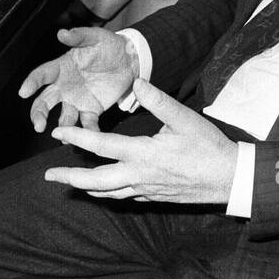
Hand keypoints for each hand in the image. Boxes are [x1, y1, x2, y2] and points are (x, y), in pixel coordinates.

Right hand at [19, 28, 139, 132]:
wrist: (129, 59)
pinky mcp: (92, 110)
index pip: (41, 75)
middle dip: (39, 113)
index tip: (24, 92)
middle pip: (45, 102)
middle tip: (38, 124)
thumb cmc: (108, 45)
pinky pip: (87, 123)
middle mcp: (65, 87)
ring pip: (63, 117)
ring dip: (62, 127)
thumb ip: (79, 36)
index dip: (31, 83)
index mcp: (61, 67)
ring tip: (63, 135)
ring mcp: (77, 100)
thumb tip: (62, 33)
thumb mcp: (95, 37)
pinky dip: (88, 130)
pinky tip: (90, 134)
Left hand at [45, 78, 237, 204]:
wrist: (229, 179)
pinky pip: (124, 198)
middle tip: (49, 176)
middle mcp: (139, 176)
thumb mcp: (184, 119)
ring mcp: (146, 190)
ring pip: (108, 193)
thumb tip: (137, 81)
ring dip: (87, 188)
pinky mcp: (154, 197)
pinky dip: (108, 193)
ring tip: (71, 184)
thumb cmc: (208, 147)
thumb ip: (158, 101)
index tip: (58, 133)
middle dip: (70, 178)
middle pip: (96, 181)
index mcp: (143, 154)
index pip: (101, 146)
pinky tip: (106, 190)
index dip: (77, 137)